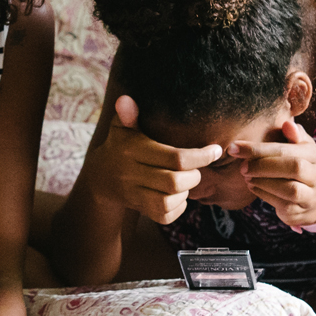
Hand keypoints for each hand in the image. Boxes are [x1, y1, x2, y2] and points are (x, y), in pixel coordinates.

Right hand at [88, 95, 222, 224]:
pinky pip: (165, 216)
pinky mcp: (140, 210)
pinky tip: (177, 196)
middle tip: (196, 168)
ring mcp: (134, 195)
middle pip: (175, 182)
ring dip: (185, 192)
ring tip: (185, 181)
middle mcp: (131, 174)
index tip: (215, 150)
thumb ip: (128, 114)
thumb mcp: (122, 128)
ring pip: (169, 201)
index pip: (175, 157)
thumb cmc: (121, 146)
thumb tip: (125, 99)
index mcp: (133, 150)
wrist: (100, 178)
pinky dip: (178, 208)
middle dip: (194, 176)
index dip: (200, 156)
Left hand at [231, 119, 315, 228]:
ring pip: (290, 189)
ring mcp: (310, 196)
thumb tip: (287, 123)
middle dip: (263, 165)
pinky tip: (253, 186)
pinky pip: (282, 204)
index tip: (235, 147)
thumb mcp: (300, 149)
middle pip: (293, 167)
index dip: (259, 149)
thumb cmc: (302, 167)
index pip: (286, 150)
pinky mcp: (299, 212)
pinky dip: (264, 194)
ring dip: (263, 181)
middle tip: (242, 166)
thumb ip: (293, 135)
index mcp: (313, 155)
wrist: (315, 200)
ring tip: (247, 176)